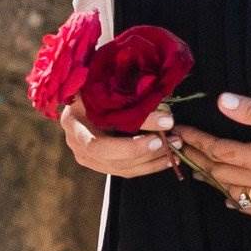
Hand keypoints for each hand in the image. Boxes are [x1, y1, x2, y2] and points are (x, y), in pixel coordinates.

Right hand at [60, 94, 183, 178]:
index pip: (98, 145)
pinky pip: (126, 170)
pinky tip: (168, 157)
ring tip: (176, 146)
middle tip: (174, 139)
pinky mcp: (100, 162)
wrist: (83, 88)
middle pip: (113, 160)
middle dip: (147, 152)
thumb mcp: (108, 83)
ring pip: (123, 168)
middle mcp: (76, 143)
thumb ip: (130, 96)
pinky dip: (150, 164)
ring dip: (153, 159)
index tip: (158, 135)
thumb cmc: (97, 80)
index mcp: (73, 121)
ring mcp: (87, 156)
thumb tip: (164, 110)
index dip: (129, 146)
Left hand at [175, 93, 250, 216]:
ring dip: (214, 181)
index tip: (180, 131)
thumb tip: (222, 102)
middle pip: (223, 173)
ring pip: (237, 194)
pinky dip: (241, 204)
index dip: (198, 141)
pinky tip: (233, 201)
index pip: (220, 151)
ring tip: (198, 171)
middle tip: (180, 148)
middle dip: (199, 159)